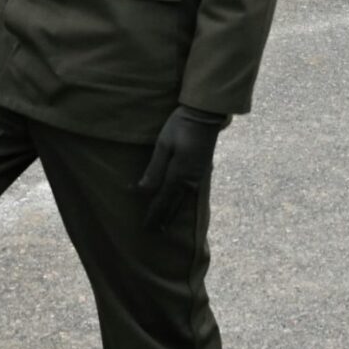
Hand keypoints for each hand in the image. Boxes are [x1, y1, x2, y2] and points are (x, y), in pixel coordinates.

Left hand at [135, 106, 226, 227]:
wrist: (205, 116)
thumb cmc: (180, 127)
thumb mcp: (163, 145)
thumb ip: (154, 170)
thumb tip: (142, 190)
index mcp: (178, 175)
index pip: (162, 201)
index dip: (153, 215)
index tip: (145, 227)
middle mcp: (189, 181)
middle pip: (173, 205)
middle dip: (163, 218)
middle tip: (154, 231)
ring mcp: (198, 177)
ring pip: (183, 201)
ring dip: (173, 213)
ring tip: (166, 224)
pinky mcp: (202, 172)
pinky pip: (191, 194)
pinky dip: (183, 203)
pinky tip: (180, 204)